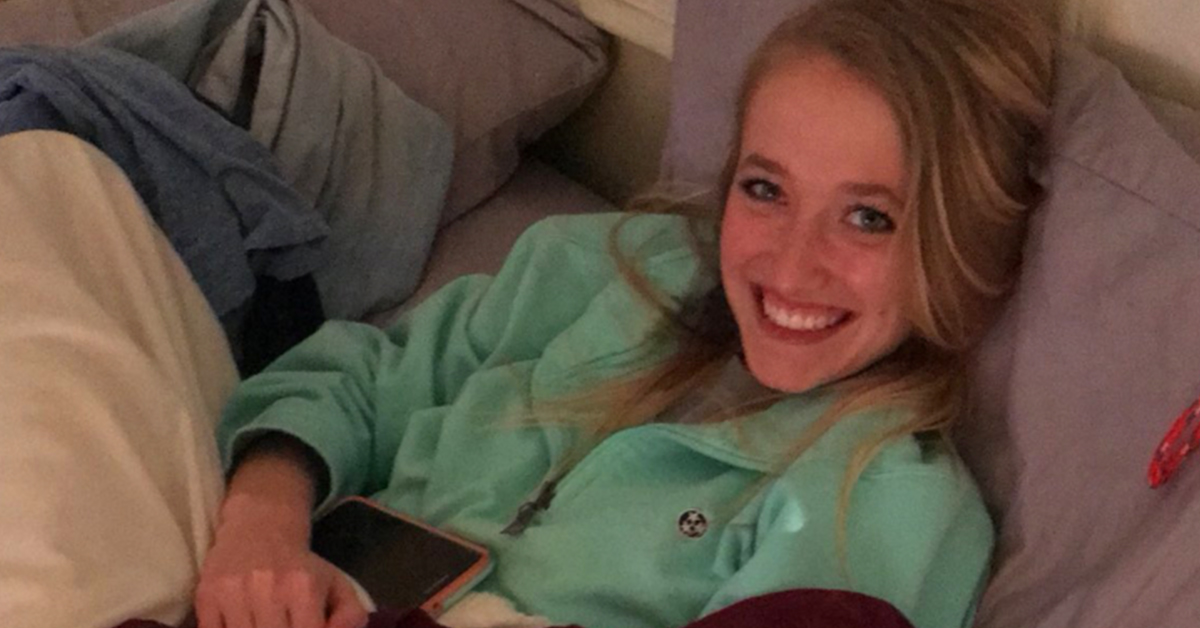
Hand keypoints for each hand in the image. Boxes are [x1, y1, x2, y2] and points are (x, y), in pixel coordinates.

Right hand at [195, 517, 368, 627]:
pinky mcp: (206, 596)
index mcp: (304, 588)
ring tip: (264, 624)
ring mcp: (234, 594)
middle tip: (283, 625)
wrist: (260, 526)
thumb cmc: (302, 566)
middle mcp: (268, 589)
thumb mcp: (337, 584)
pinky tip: (241, 624)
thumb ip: (350, 616)